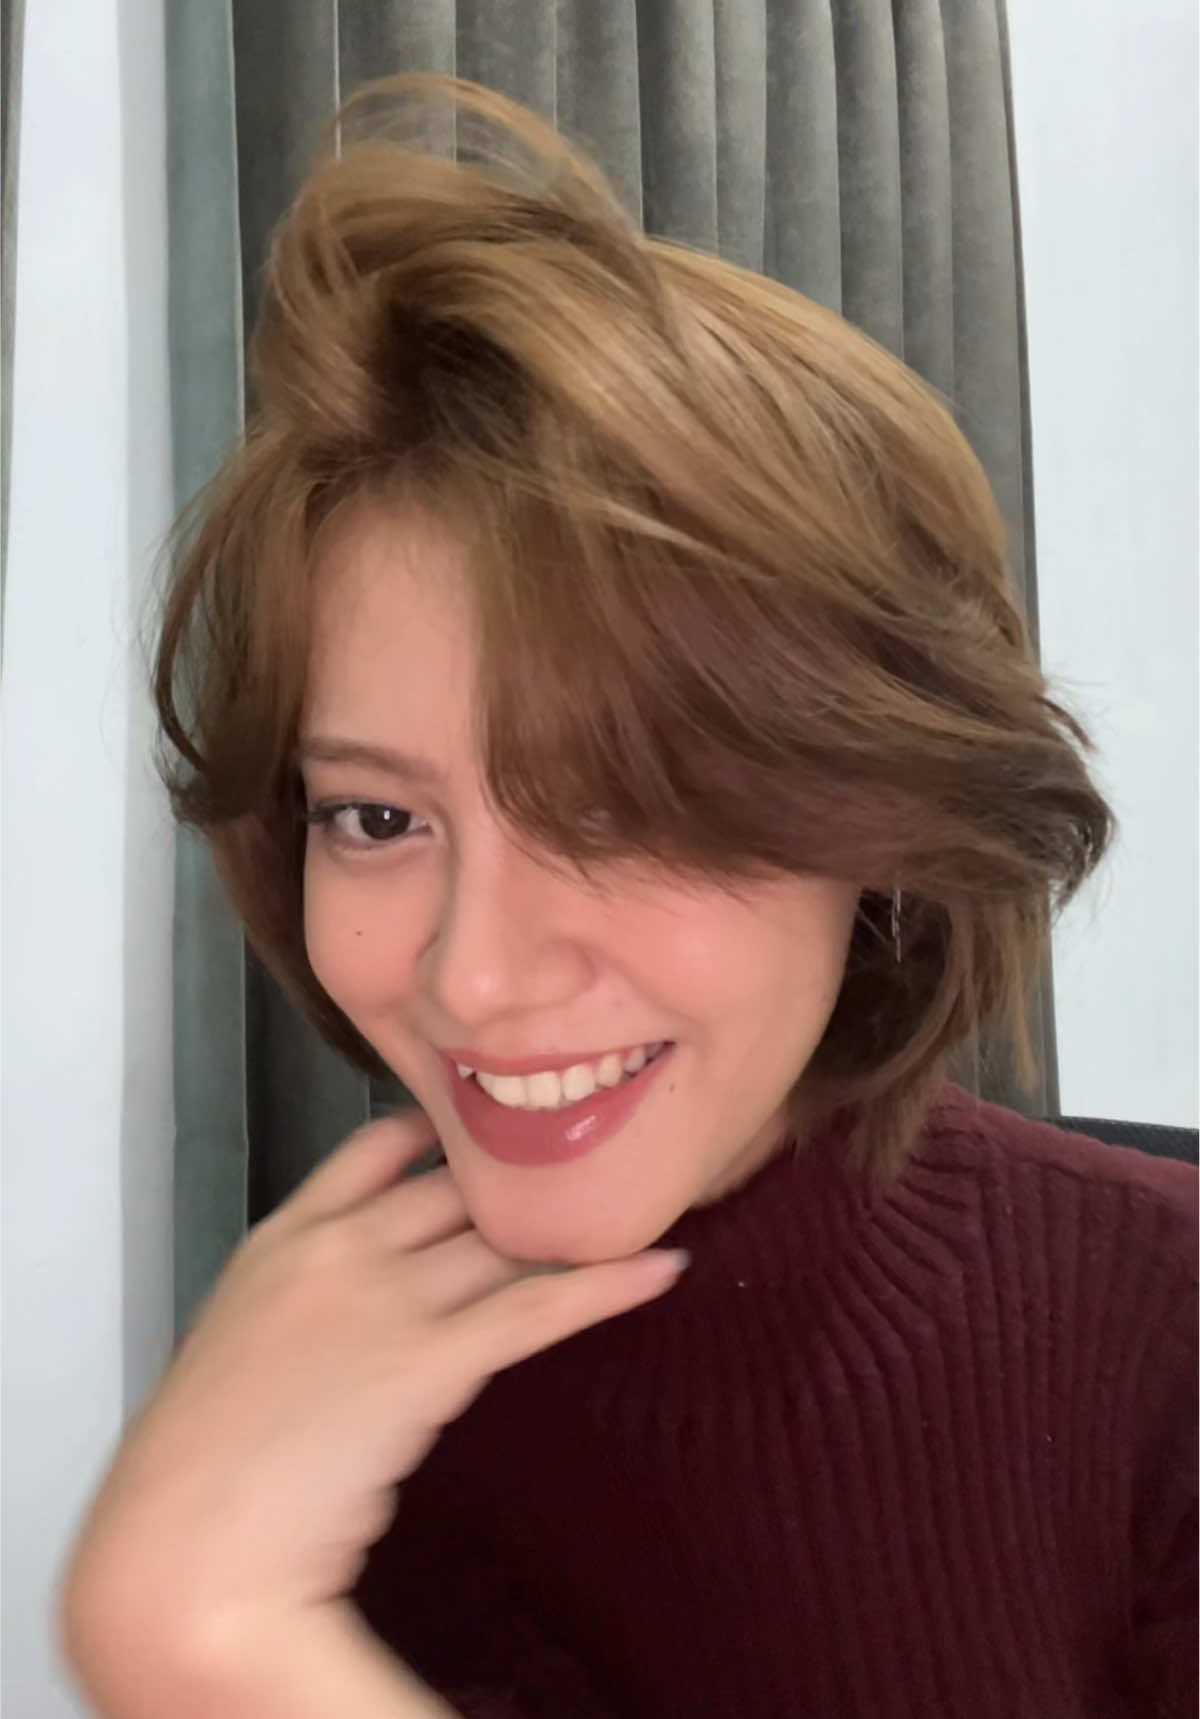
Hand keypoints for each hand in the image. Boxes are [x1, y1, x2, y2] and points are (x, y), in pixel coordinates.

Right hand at [59, 1109, 687, 1682]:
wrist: (180, 1547)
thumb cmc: (198, 1472)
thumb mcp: (243, 1358)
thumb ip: (307, 1315)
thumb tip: (367, 1324)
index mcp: (280, 1240)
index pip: (375, 1148)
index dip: (440, 1136)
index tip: (487, 1130)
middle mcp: (337, 1247)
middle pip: (454, 1190)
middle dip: (517, 1191)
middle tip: (584, 1184)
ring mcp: (383, 1297)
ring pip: (501, 1239)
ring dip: (571, 1230)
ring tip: (642, 1209)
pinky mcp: (427, 1361)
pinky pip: (537, 1306)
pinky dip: (607, 1285)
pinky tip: (660, 1269)